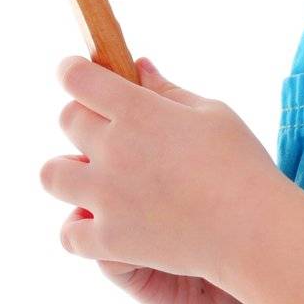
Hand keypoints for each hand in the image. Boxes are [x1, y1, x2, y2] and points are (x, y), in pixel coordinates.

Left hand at [40, 52, 279, 288]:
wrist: (252, 228)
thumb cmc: (240, 163)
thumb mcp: (211, 113)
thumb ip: (167, 89)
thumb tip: (138, 65)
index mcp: (138, 110)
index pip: (79, 78)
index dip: (73, 72)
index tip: (77, 74)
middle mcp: (113, 149)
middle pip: (67, 120)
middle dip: (82, 118)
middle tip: (106, 131)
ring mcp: (107, 196)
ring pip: (52, 174)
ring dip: (69, 171)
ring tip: (95, 179)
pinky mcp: (110, 239)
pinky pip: (69, 233)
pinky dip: (81, 228)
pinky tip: (102, 224)